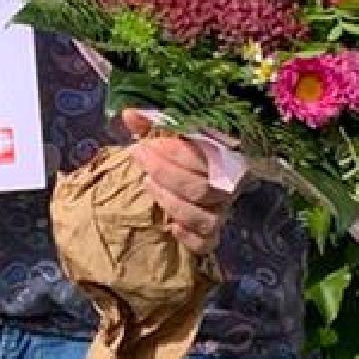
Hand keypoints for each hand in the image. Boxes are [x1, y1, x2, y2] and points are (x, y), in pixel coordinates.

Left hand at [117, 106, 230, 257]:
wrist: (178, 179)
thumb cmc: (174, 154)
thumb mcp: (164, 135)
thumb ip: (150, 125)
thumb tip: (129, 114)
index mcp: (226, 157)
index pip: (211, 156)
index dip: (178, 151)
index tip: (147, 143)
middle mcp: (228, 187)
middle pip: (205, 189)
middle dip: (167, 173)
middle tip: (140, 158)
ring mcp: (221, 213)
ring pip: (206, 219)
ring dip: (173, 204)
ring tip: (148, 185)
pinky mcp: (210, 236)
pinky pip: (206, 243)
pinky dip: (189, 238)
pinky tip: (170, 226)